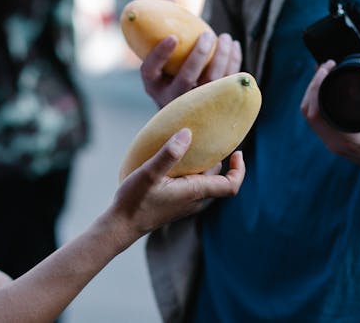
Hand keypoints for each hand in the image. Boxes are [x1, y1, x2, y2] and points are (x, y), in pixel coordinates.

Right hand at [109, 128, 244, 244]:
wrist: (120, 227)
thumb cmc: (135, 202)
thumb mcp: (149, 174)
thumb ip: (169, 154)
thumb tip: (187, 133)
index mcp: (195, 192)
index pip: (230, 185)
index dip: (239, 169)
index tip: (238, 152)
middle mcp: (195, 200)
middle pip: (218, 179)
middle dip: (219, 160)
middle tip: (210, 139)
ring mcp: (185, 203)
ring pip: (204, 182)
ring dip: (204, 165)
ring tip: (193, 146)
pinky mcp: (176, 204)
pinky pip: (192, 185)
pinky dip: (192, 171)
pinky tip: (176, 161)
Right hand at [140, 31, 241, 106]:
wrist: (188, 104)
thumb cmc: (173, 67)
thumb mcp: (163, 55)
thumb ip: (164, 27)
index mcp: (153, 85)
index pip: (150, 70)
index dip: (159, 54)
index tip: (173, 37)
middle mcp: (171, 99)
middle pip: (186, 78)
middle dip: (199, 55)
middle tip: (207, 34)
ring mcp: (194, 105)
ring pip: (212, 83)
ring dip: (221, 57)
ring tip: (225, 37)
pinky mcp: (216, 105)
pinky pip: (227, 84)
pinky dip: (233, 63)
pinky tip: (233, 46)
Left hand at [300, 57, 359, 183]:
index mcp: (351, 140)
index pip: (316, 112)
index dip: (315, 86)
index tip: (328, 66)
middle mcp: (338, 145)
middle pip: (309, 113)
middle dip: (313, 86)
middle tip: (328, 66)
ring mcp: (336, 146)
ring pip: (312, 118)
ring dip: (314, 95)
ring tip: (327, 73)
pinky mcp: (338, 144)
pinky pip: (319, 122)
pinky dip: (319, 104)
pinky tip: (330, 89)